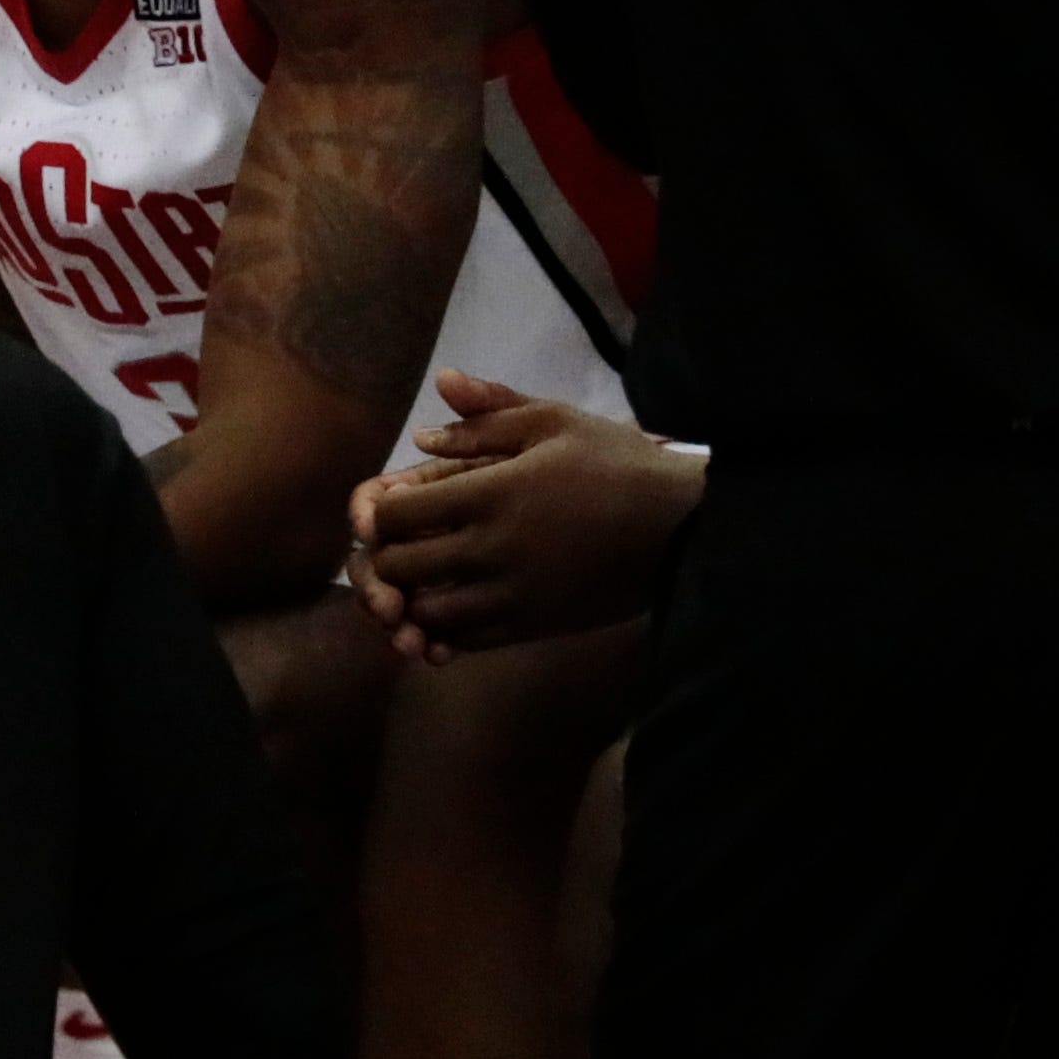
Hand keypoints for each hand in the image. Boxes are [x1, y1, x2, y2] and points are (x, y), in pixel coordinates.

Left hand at [343, 372, 704, 658]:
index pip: (394, 517)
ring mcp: (511, 596)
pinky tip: (451, 609)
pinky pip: (467, 642)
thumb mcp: (554, 420)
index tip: (390, 505)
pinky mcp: (534, 627)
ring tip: (422, 579)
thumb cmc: (616, 464)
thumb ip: (486, 416)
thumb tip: (423, 427)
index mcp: (489, 494)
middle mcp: (490, 551)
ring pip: (427, 614)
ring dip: (412, 599)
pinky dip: (446, 631)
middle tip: (396, 545)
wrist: (680, 528)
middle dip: (384, 557)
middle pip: (399, 569)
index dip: (377, 513)